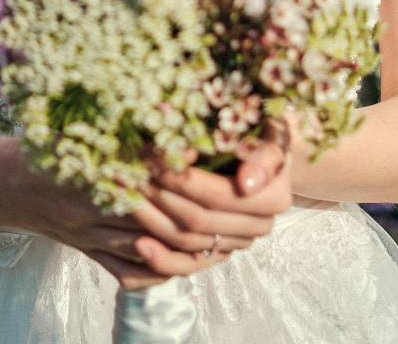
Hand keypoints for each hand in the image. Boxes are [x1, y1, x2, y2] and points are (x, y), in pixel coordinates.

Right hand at [0, 136, 290, 291]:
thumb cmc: (31, 142)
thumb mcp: (63, 117)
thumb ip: (107, 112)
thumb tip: (158, 92)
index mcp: (86, 172)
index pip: (151, 180)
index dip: (190, 175)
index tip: (225, 163)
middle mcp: (89, 212)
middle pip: (162, 220)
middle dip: (207, 214)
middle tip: (246, 202)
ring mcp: (88, 238)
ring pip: (155, 251)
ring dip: (198, 245)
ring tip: (236, 231)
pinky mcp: (87, 254)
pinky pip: (133, 273)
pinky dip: (169, 269)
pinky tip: (198, 258)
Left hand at [126, 141, 291, 283]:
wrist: (260, 151)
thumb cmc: (259, 132)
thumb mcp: (268, 133)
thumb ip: (263, 156)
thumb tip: (246, 183)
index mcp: (273, 198)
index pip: (217, 195)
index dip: (182, 181)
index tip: (152, 161)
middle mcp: (257, 227)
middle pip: (198, 219)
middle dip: (159, 196)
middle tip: (127, 174)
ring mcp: (235, 243)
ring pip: (188, 241)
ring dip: (151, 219)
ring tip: (124, 195)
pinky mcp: (216, 254)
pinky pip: (186, 265)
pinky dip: (160, 258)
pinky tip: (138, 244)